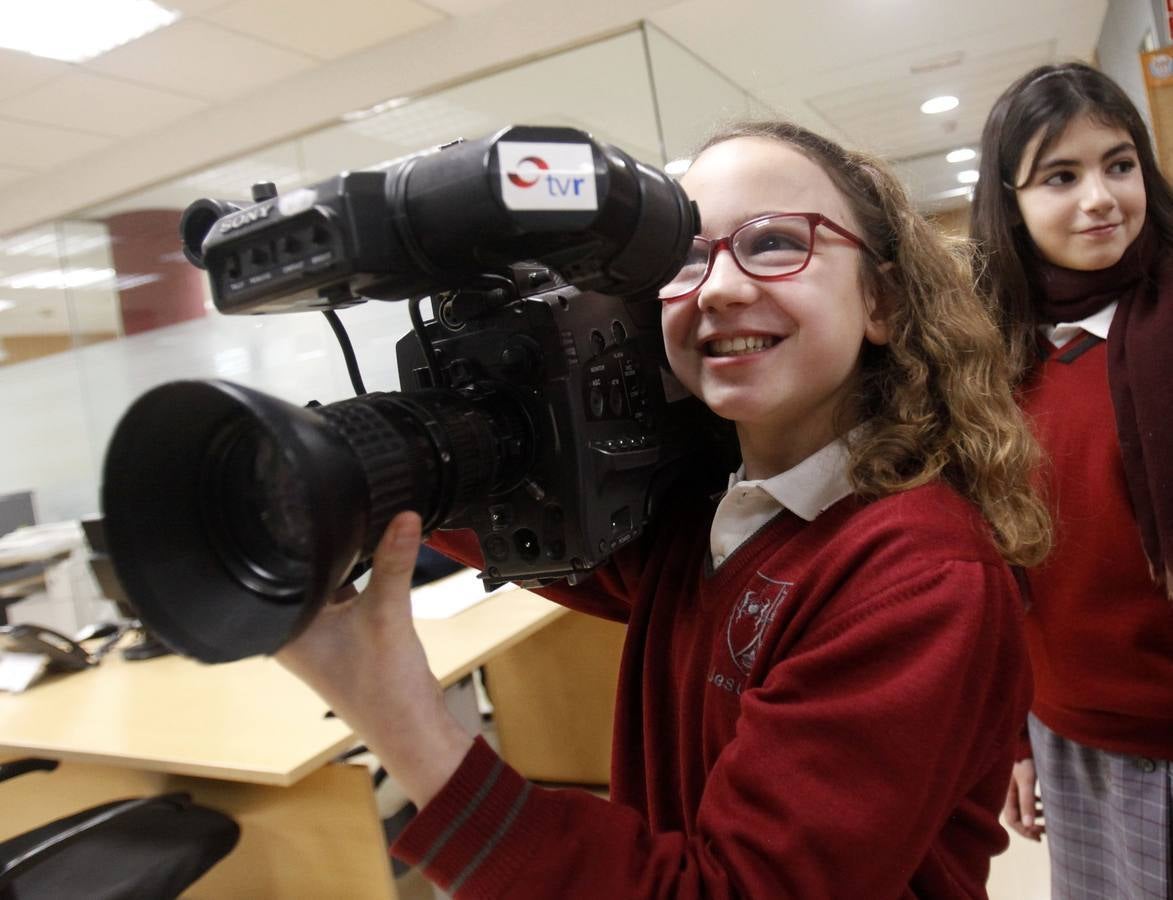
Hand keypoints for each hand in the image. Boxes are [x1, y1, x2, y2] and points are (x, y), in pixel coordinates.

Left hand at [277, 511, 473, 806]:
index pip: (277, 569)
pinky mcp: (345, 632)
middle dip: (328, 549)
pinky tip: (375, 563)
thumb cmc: (383, 693)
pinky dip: (362, 577)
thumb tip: (404, 518)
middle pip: (305, 572)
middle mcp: (294, 629)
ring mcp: (320, 632)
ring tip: (363, 541)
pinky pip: (348, 591)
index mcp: (283, 628)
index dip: (296, 538)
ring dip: (347, 564)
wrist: (413, 730)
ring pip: (328, 580)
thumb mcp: (387, 615)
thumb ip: (394, 563)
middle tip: (345, 516)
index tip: (309, 507)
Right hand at [1002, 758, 1044, 840]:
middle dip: (1031, 828)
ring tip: (1049, 820)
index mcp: (1008, 796)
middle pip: (1018, 818)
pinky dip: (1037, 807)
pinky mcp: (1023, 783)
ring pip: (1023, 810)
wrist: (1027, 743)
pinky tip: (1045, 804)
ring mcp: (1016, 789)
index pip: (1013, 822)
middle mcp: (1010, 794)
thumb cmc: (1025, 761)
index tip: (1040, 835)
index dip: (1025, 831)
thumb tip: (1030, 826)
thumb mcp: (1027, 782)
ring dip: (1035, 818)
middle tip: (1045, 833)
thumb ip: (1027, 803)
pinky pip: (1028, 800)